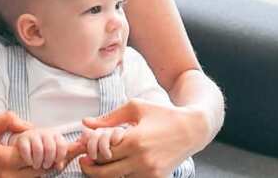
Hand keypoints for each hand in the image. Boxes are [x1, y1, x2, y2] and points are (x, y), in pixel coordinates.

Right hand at [0, 112, 40, 177]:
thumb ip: (6, 120)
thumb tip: (29, 126)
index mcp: (3, 159)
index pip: (35, 154)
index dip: (43, 145)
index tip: (43, 138)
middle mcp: (8, 175)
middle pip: (40, 169)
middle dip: (46, 156)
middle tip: (48, 146)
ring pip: (36, 177)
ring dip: (40, 165)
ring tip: (39, 153)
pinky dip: (31, 172)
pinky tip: (29, 162)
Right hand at [6, 128, 70, 171]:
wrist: (25, 147)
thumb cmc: (43, 152)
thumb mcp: (58, 152)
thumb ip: (71, 150)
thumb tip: (84, 146)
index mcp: (55, 135)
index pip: (62, 146)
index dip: (59, 157)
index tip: (56, 162)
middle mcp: (45, 132)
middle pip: (50, 148)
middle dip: (48, 161)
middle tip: (45, 165)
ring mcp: (33, 134)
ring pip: (38, 149)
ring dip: (38, 161)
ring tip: (37, 164)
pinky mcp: (22, 139)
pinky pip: (26, 150)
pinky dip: (29, 159)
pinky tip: (30, 161)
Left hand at [78, 99, 207, 177]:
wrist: (192, 128)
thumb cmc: (162, 114)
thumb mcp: (135, 108)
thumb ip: (108, 117)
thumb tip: (84, 123)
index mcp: (134, 141)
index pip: (102, 154)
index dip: (90, 152)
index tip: (85, 150)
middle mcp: (142, 160)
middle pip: (106, 173)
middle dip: (91, 169)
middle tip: (85, 162)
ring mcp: (151, 172)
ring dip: (107, 174)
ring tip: (102, 164)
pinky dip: (123, 176)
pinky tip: (119, 167)